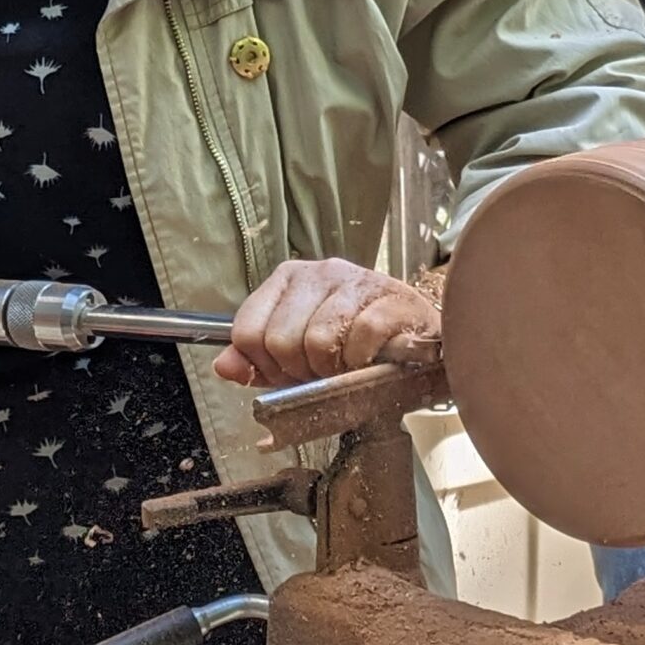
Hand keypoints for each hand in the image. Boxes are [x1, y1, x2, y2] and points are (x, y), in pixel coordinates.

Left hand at [215, 259, 438, 387]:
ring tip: (350, 367)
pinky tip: (372, 360)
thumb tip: (224, 366)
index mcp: (287, 280)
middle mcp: (318, 272)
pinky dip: (364, 363)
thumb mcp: (299, 359)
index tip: (291, 372)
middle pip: (279, 340)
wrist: (421, 345)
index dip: (266, 366)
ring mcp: (356, 280)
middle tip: (325, 373)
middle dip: (302, 371)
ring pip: (318, 341)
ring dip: (335, 370)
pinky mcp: (391, 297)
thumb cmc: (356, 351)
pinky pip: (360, 338)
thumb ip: (259, 363)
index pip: (246, 332)